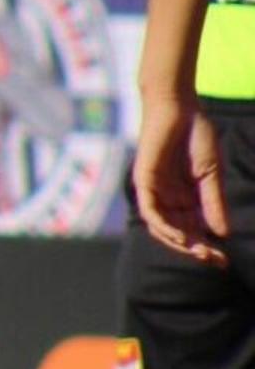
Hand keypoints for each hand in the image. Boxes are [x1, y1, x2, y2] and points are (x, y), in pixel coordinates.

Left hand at [136, 89, 233, 260]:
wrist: (179, 107)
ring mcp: (154, 190)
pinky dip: (163, 226)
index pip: (194, 229)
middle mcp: (168, 197)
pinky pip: (150, 211)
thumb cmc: (196, 136)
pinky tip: (181, 236)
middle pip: (178, 232)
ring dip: (179, 242)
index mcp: (186, 197)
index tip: (224, 261)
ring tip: (199, 252)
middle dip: (195, 249)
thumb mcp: (210, 175)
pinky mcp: (143, 181)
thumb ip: (213, 203)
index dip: (207, 246)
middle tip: (214, 261)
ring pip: (161, 227)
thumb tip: (222, 234)